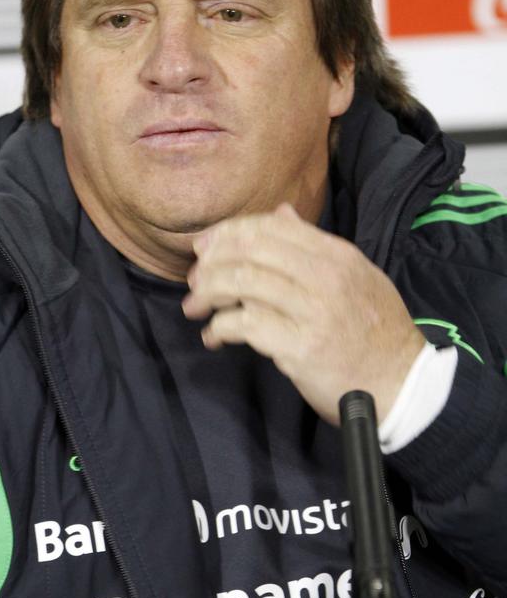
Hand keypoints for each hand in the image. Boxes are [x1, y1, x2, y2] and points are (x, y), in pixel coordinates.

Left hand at [182, 203, 424, 425]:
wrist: (402, 384)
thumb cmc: (374, 331)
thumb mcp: (355, 276)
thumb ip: (312, 245)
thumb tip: (280, 213)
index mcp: (337, 255)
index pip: (271, 226)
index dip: (229, 233)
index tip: (206, 248)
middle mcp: (325, 276)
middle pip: (251, 250)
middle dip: (212, 261)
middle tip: (195, 279)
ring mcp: (313, 311)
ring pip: (242, 282)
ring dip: (208, 293)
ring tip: (195, 307)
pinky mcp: (300, 347)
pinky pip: (245, 325)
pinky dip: (220, 328)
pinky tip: (214, 336)